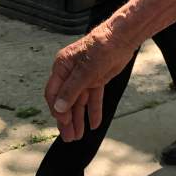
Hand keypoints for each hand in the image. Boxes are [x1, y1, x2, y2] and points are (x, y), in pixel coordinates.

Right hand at [45, 25, 135, 140]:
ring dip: (79, 118)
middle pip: (66, 100)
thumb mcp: (85, 71)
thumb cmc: (101, 47)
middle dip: (67, 119)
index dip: (57, 109)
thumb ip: (72, 90)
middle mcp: (70, 73)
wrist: (122, 38)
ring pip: (78, 101)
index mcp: (62, 67)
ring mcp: (83, 77)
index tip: (64, 122)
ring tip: (78, 136)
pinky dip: (93, 110)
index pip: (54, 92)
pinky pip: (92, 98)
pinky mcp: (96, 79)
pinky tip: (94, 124)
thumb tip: (59, 108)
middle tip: (69, 137)